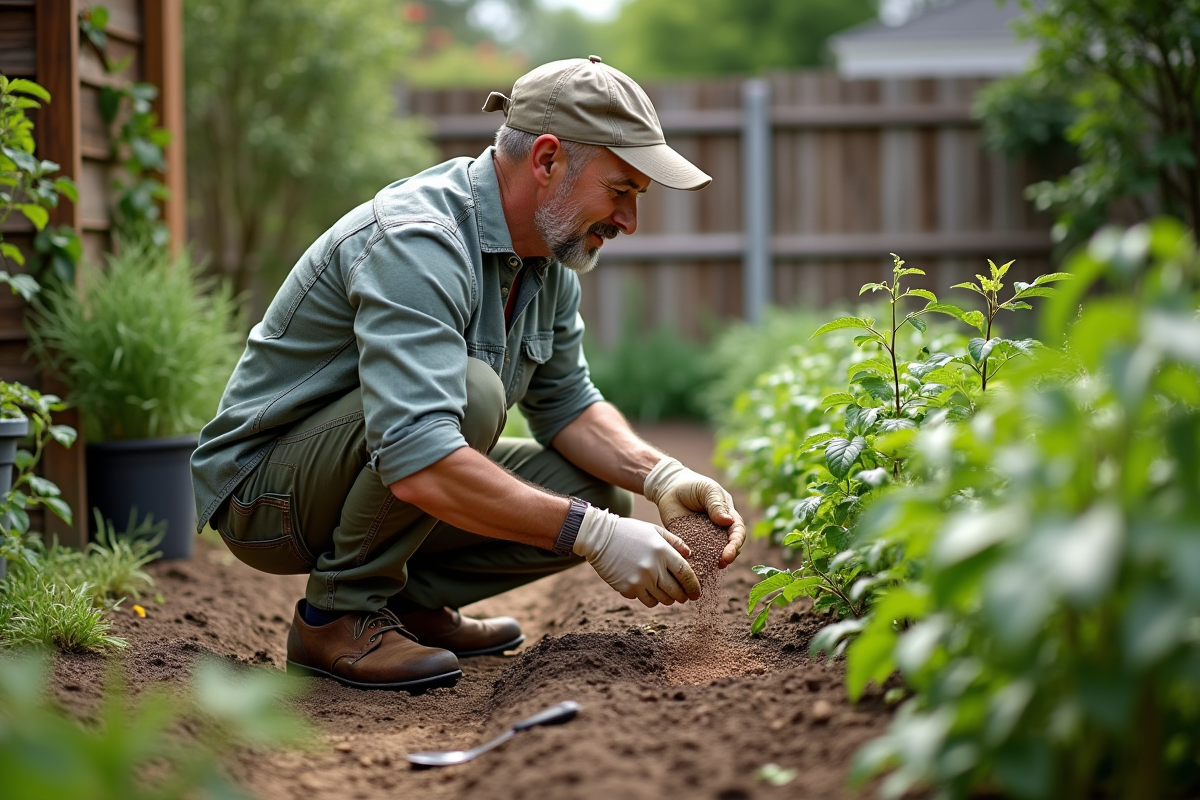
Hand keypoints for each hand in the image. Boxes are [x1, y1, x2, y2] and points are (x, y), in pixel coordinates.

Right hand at [573, 506, 700, 607]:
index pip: (685, 574)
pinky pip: (645, 600)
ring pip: (661, 599)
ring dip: (666, 599)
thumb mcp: (653, 530)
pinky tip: (646, 589)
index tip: (696, 593)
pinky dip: (648, 598)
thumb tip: (689, 555)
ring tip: (665, 594)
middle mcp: (653, 567)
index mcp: (662, 551)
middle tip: (683, 597)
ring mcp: (640, 580)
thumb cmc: (629, 532)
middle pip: (675, 591)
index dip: (693, 586)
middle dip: (682, 596)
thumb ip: (674, 542)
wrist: (599, 537)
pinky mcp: (627, 588)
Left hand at [643, 456, 745, 567]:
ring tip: (709, 568)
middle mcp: (719, 529)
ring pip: (713, 553)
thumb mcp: (707, 490)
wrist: (668, 487)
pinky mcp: (689, 542)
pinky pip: (695, 554)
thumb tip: (727, 521)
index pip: (737, 532)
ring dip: (713, 562)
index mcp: (728, 516)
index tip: (729, 552)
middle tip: (722, 562)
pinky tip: (693, 567)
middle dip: (729, 556)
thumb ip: (716, 504)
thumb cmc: (692, 485)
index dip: (736, 543)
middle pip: (729, 546)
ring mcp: (705, 537)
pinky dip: (696, 562)